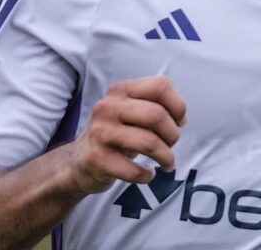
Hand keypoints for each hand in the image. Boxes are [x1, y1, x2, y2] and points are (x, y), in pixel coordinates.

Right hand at [67, 76, 186, 194]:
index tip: (179, 122)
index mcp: (121, 89)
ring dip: (166, 157)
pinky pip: (133, 170)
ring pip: (149, 142)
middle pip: (157, 115)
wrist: (78, 161)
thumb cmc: (117, 133)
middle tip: (171, 145)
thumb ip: (157, 107)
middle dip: (172, 134)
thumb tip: (182, 119)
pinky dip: (147, 175)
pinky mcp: (96, 158)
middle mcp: (108, 106)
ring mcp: (100, 131)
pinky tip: (147, 175)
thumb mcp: (133, 112)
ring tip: (167, 163)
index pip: (161, 86)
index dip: (178, 106)